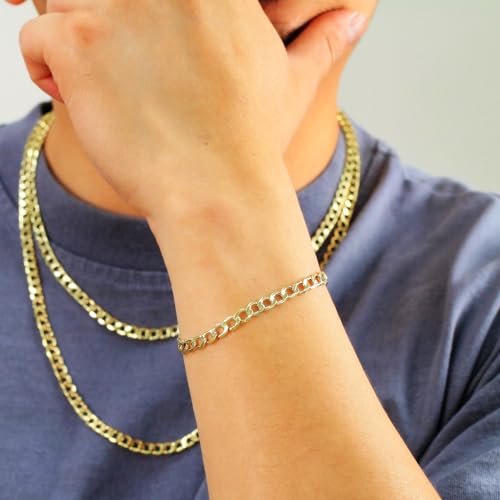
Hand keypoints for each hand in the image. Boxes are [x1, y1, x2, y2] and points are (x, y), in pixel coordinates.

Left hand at [20, 0, 363, 219]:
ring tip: (104, 82)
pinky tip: (81, 100)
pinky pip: (33, 38)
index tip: (145, 40)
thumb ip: (318, 42)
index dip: (140, 10)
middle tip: (123, 62)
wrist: (221, 194)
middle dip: (104, 18)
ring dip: (72, 38)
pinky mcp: (80, 46)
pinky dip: (45, 70)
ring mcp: (118, 8)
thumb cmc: (252, 145)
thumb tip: (352, 18)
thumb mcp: (293, 83)